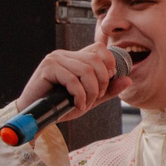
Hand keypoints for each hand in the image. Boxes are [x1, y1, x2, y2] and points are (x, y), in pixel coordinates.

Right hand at [14, 42, 131, 117]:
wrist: (37, 116)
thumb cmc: (62, 106)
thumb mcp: (90, 98)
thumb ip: (108, 90)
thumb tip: (128, 79)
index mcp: (75, 57)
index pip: (100, 49)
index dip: (109, 64)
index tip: (107, 83)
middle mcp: (64, 54)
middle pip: (96, 60)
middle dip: (102, 82)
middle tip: (95, 98)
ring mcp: (55, 59)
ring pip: (86, 70)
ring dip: (91, 91)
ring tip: (85, 103)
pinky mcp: (47, 68)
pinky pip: (72, 79)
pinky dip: (79, 95)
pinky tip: (77, 105)